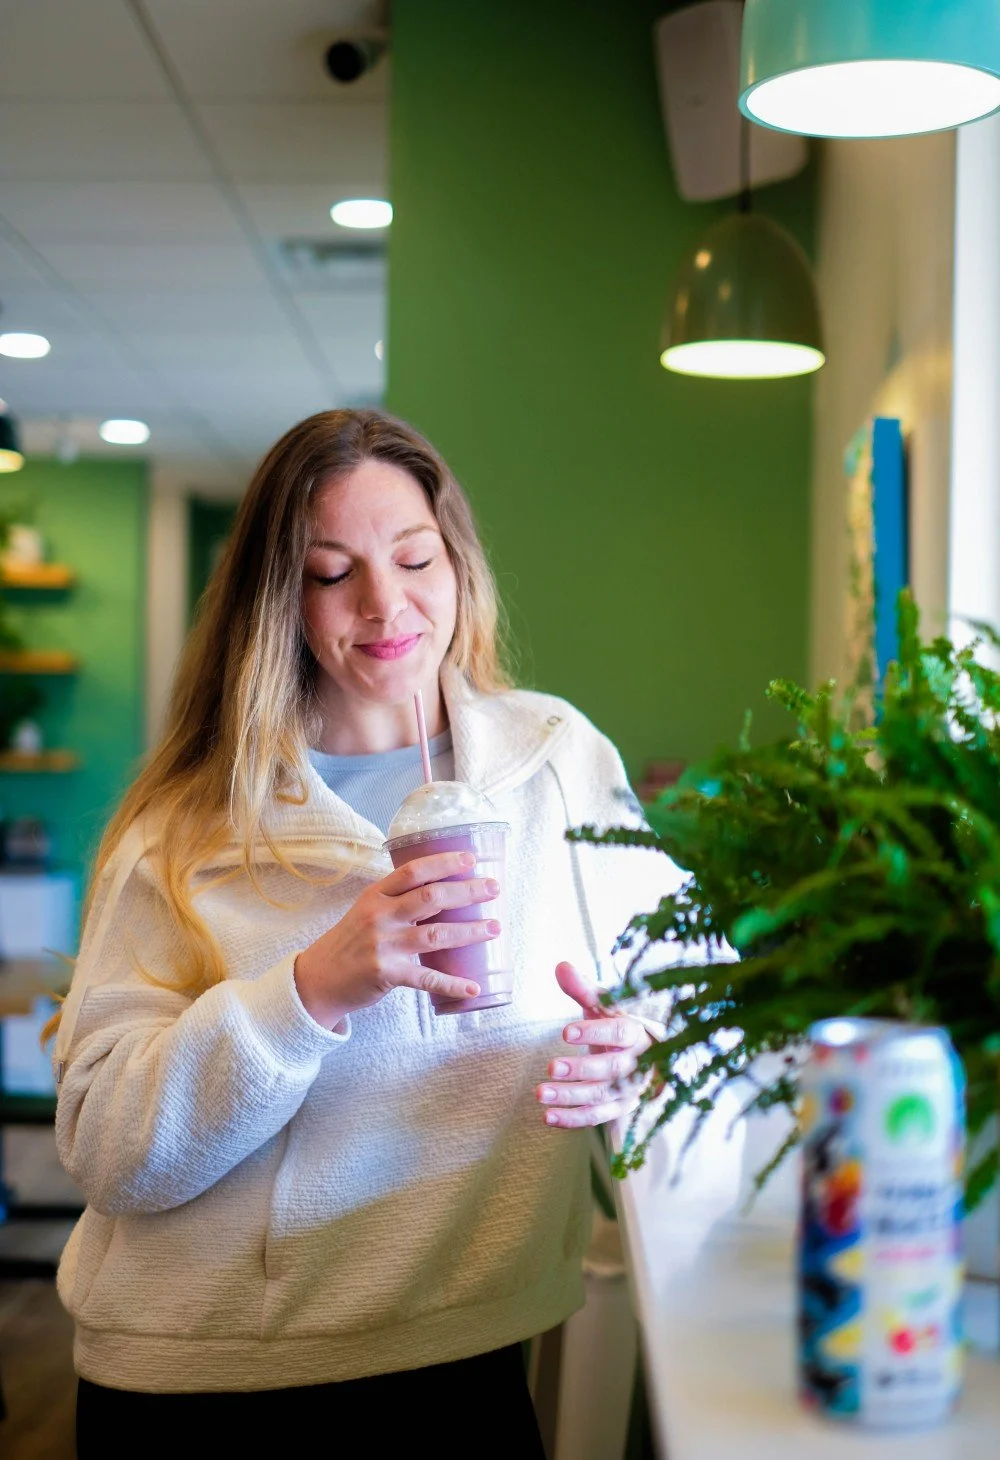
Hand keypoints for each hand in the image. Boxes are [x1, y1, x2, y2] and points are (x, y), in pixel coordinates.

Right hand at [294, 851, 499, 1028]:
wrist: (318, 979)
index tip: (471, 859)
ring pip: (436, 935)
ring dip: (470, 932)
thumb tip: (443, 890)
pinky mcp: (387, 974)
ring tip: (495, 928)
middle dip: (467, 891)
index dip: (444, 862)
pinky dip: (452, 984)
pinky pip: (427, 979)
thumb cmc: (350, 942)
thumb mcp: (366, 911)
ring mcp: (383, 945)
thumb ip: (397, 900)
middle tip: (494, 888)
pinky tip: (473, 987)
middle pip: (431, 897)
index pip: (413, 871)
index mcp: (376, 895)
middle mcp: (379, 916)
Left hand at [535, 962, 652, 1128]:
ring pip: (601, 1096)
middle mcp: (636, 1064)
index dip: (594, 1033)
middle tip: (551, 1067)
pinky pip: (596, 1117)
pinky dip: (572, 1119)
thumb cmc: (616, 1025)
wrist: (643, 1056)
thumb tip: (561, 967)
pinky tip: (548, 1116)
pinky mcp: (618, 1109)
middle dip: (581, 1069)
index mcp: (636, 1033)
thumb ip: (582, 989)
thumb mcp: (603, 1006)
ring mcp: (628, 1090)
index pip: (619, 1033)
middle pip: (610, 1070)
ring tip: (540, 1093)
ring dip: (570, 1096)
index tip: (566, 1033)